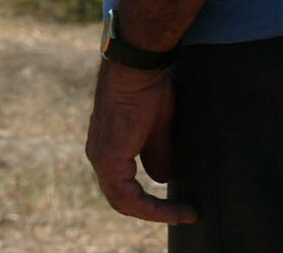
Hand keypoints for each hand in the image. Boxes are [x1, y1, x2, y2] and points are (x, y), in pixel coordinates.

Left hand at [85, 59, 195, 224]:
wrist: (137, 68)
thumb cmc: (147, 88)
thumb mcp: (157, 128)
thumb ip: (156, 153)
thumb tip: (161, 178)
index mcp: (108, 148)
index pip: (124, 187)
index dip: (151, 202)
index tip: (182, 207)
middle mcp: (99, 155)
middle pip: (122, 199)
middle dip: (154, 211)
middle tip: (184, 214)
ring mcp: (101, 157)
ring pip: (123, 201)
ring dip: (155, 212)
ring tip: (184, 214)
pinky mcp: (108, 157)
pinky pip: (127, 196)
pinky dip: (151, 206)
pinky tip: (174, 208)